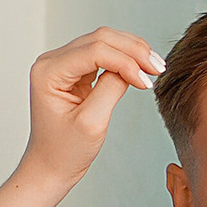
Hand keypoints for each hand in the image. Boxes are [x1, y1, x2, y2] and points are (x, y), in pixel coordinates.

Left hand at [21, 27, 164, 193]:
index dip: (126, 61)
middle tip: (158, 68)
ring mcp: (63, 64)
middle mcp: (52, 61)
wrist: (51, 168)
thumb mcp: (91, 122)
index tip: (148, 81)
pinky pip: (103, 54)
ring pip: (104, 42)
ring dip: (132, 51)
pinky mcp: (75, 71)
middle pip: (100, 39)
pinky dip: (124, 59)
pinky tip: (141, 69)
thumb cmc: (64, 151)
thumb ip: (111, 88)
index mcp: (48, 71)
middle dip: (133, 50)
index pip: (95, 51)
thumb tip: (133, 67)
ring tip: (155, 68)